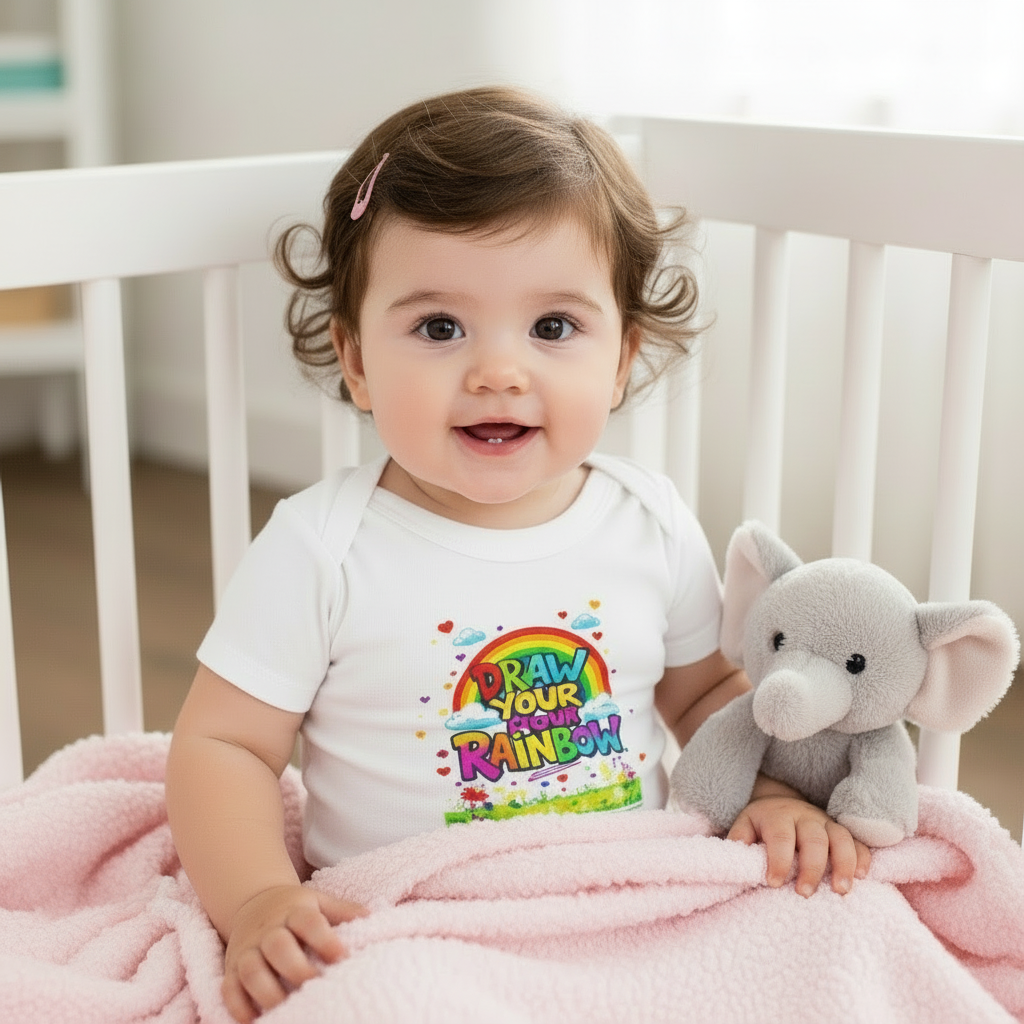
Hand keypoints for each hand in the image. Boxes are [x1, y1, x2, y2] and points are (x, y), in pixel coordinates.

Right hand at [222, 884, 367, 1021]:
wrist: (254, 901)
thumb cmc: (295, 908)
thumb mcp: (319, 902)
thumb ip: (343, 911)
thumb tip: (371, 916)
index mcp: (294, 911)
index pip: (308, 922)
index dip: (324, 939)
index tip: (342, 957)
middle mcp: (269, 930)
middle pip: (278, 945)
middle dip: (296, 968)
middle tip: (316, 986)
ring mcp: (247, 949)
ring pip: (251, 969)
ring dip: (267, 991)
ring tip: (286, 1009)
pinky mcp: (230, 969)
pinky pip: (228, 988)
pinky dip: (238, 1006)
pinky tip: (254, 1021)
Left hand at [728, 795, 871, 897]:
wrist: (781, 804)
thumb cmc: (762, 824)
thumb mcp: (745, 825)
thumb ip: (740, 838)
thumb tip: (736, 854)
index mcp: (778, 816)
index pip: (780, 837)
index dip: (779, 860)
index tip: (773, 883)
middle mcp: (805, 817)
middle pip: (813, 839)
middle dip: (811, 867)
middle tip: (804, 894)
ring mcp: (827, 823)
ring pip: (841, 839)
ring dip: (843, 865)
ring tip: (840, 891)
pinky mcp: (843, 832)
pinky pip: (859, 842)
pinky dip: (862, 858)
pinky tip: (862, 878)